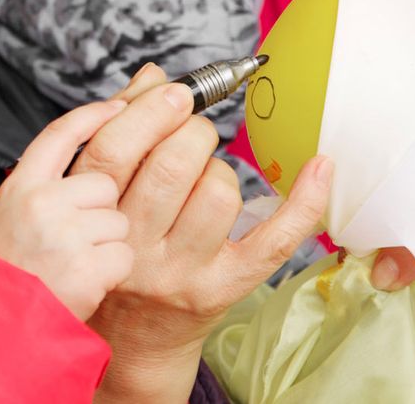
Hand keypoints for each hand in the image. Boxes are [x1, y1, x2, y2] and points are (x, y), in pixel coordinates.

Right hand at [0, 99, 133, 321]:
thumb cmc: (8, 268)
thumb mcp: (15, 211)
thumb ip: (50, 177)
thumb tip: (101, 122)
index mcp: (20, 186)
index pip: (61, 132)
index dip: (95, 115)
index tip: (123, 105)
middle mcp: (40, 203)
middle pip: (105, 184)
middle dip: (101, 210)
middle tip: (75, 238)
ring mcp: (63, 236)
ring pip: (119, 222)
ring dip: (107, 244)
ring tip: (74, 264)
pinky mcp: (85, 269)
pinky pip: (123, 256)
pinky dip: (111, 273)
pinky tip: (84, 283)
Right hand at [75, 64, 333, 402]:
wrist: (135, 337)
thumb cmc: (119, 251)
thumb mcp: (102, 196)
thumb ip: (123, 132)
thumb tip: (155, 76)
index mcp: (97, 216)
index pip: (113, 152)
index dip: (147, 110)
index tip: (174, 91)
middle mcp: (134, 248)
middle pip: (171, 166)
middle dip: (193, 130)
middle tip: (194, 131)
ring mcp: (180, 271)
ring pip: (217, 192)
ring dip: (221, 166)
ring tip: (208, 175)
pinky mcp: (224, 288)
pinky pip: (273, 238)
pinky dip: (303, 199)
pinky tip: (318, 166)